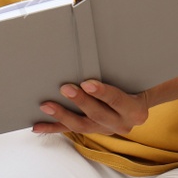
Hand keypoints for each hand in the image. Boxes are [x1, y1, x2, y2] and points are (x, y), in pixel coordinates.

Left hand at [34, 79, 148, 136]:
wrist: (139, 103)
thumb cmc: (136, 84)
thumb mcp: (135, 78)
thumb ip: (123, 71)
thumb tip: (109, 46)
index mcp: (135, 111)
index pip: (117, 100)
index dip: (102, 93)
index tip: (87, 83)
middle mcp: (122, 124)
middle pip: (98, 114)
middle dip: (80, 102)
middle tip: (65, 89)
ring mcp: (105, 130)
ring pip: (82, 125)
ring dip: (62, 116)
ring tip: (47, 106)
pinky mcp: (92, 131)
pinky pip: (70, 131)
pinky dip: (53, 128)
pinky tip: (38, 126)